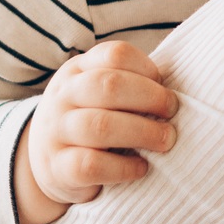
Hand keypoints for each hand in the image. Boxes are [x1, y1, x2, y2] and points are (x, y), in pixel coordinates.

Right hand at [14, 41, 178, 223]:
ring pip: (100, 125)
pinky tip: (141, 168)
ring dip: (143, 132)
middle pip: (109, 86)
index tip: (164, 86)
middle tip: (172, 112)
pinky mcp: (57, 168)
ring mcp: (56, 132)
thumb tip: (177, 92)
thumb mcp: (99, 94)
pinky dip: (124, 168)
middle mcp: (63, 96)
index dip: (147, 69)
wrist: (46, 162)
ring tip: (166, 140)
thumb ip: (129, 85)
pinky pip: (92, 165)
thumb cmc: (92, 121)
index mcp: (78, 70)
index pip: (115, 55)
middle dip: (151, 98)